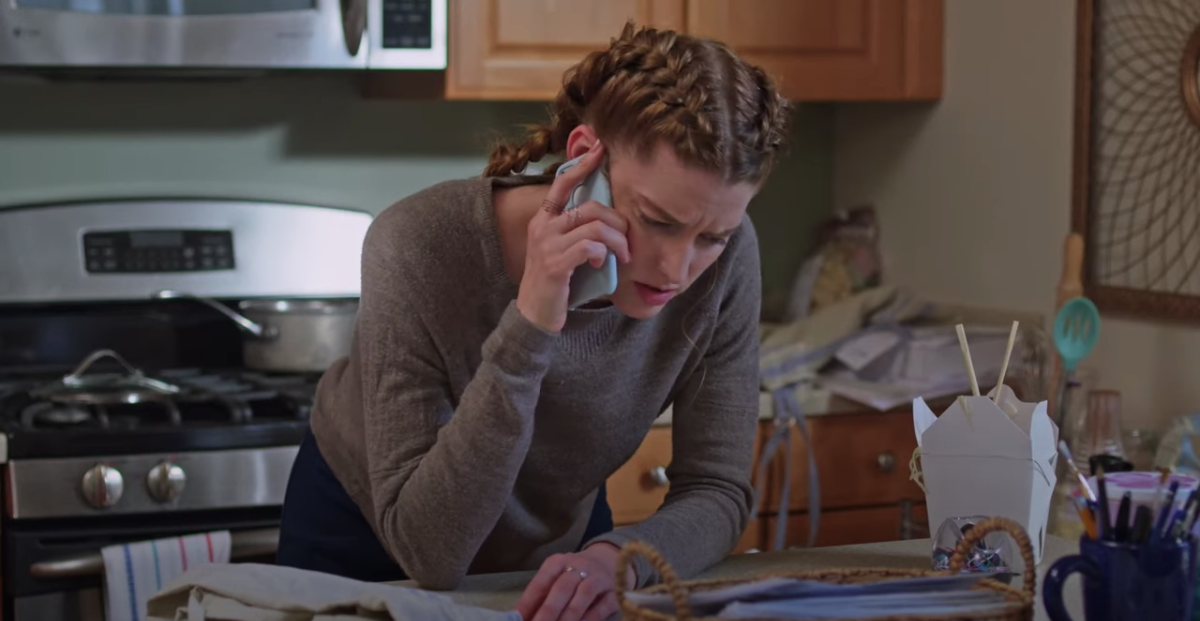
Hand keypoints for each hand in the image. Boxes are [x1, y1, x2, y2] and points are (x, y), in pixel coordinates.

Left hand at [514, 543, 633, 620]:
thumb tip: (520, 618)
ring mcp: (598, 577)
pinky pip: (603, 605)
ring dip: (569, 615)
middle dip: (549, 610)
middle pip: (562, 587)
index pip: (541, 582)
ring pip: (584, 594)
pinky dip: (591, 618)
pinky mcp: (614, 591)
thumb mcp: (556, 579)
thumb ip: (540, 598)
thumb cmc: (574, 575)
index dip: (528, 602)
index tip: (517, 619)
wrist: (610, 561)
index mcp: (558, 562)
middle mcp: (579, 566)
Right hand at [516, 143, 629, 332]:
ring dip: (617, 242)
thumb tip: (606, 217)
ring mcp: (548, 245)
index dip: (582, 165)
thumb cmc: (554, 281)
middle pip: (590, 207)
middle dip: (617, 223)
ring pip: (595, 227)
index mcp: (543, 219)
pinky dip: (603, 255)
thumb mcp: (559, 249)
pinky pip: (590, 247)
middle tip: (627, 242)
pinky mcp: (556, 265)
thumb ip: (575, 230)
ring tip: (623, 256)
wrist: (534, 314)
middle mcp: (542, 227)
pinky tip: (602, 265)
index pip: (561, 183)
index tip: (601, 149)